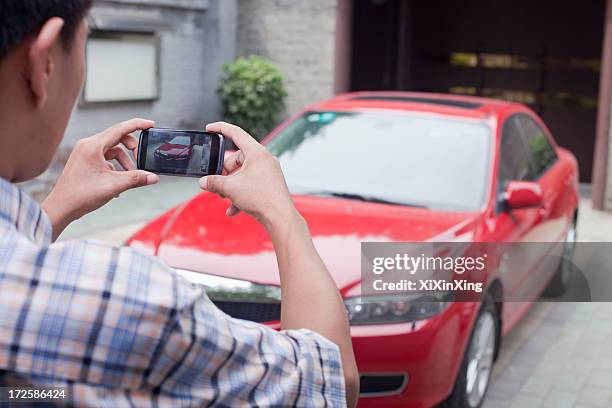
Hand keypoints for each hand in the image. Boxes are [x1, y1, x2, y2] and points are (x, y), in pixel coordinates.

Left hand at [42, 118, 158, 239]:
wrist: (61, 208)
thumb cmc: (81, 195)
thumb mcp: (113, 186)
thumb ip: (135, 179)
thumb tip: (153, 177)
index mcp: (93, 146)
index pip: (120, 129)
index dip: (138, 125)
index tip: (151, 125)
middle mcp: (88, 145)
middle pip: (117, 138)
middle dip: (132, 149)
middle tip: (141, 161)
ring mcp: (85, 153)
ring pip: (112, 150)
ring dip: (124, 161)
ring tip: (129, 176)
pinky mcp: (84, 161)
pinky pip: (105, 158)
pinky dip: (115, 167)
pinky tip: (118, 182)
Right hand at [199, 122, 296, 228]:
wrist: (280, 217)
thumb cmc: (260, 198)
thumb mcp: (230, 188)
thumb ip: (213, 182)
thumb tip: (203, 182)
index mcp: (257, 152)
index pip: (236, 133)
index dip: (220, 128)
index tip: (209, 128)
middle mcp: (265, 159)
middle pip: (237, 158)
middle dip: (224, 172)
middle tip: (216, 183)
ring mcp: (269, 171)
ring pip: (243, 173)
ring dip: (231, 186)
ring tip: (225, 198)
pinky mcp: (271, 183)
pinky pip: (251, 184)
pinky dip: (241, 194)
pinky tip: (233, 209)